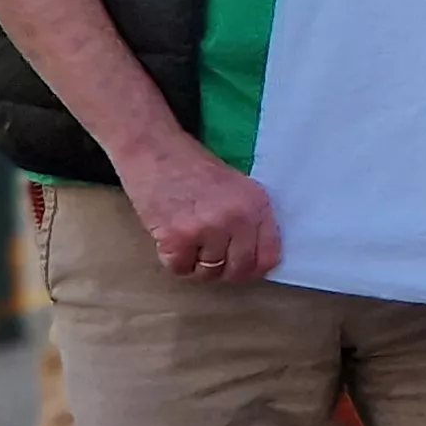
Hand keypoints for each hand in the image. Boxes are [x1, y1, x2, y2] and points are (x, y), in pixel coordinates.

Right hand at [116, 134, 282, 283]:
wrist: (155, 151)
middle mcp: (236, 218)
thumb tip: (258, 258)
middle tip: (210, 257)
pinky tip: (173, 239)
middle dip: (225, 270)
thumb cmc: (194, 167)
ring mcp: (207, 230)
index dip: (255, 267)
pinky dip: (175, 260)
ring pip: (208, 273)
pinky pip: (181, 269)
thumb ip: (251, 219)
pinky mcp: (177, 239)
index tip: (244, 267)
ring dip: (198, 264)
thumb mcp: (238, 186)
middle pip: (239, 270)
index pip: (269, 256)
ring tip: (190, 239)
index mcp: (256, 204)